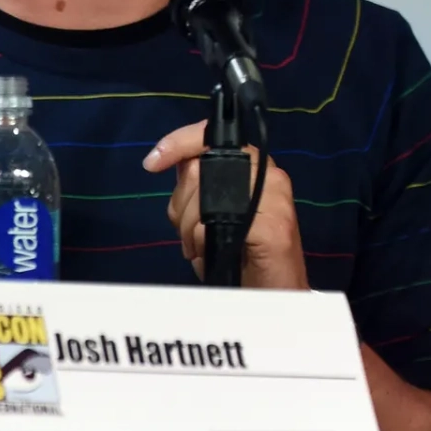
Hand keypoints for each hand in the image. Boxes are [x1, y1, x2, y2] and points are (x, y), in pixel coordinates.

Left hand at [144, 122, 308, 289]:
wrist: (277, 294)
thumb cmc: (244, 255)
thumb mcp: (216, 214)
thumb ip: (201, 187)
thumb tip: (178, 163)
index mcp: (255, 167)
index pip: (214, 136)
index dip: (179, 142)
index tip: (153, 162)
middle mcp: (269, 175)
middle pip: (199, 170)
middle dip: (181, 206)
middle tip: (189, 235)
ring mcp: (275, 198)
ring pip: (205, 196)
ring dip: (190, 229)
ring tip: (200, 248)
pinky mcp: (274, 226)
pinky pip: (217, 223)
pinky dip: (203, 242)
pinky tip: (208, 254)